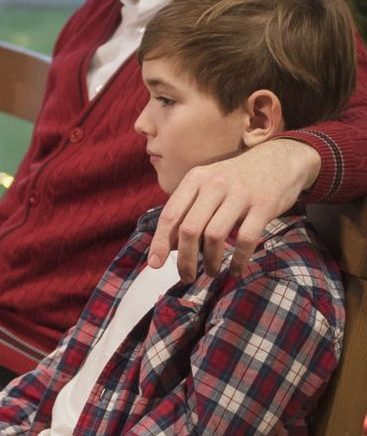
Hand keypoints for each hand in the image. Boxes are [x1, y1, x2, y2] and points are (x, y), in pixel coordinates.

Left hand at [148, 136, 317, 276]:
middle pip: (189, 229)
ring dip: (210, 261)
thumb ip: (189, 210)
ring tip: (210, 272)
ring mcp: (239, 194)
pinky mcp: (263, 205)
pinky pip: (245, 239)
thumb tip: (168, 245)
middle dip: (184, 259)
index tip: (154, 264)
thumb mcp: (208, 185)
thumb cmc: (237, 179)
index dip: (159, 242)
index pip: (170, 214)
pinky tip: (235, 270)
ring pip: (214, 236)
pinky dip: (237, 260)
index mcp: (195, 178)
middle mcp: (214, 184)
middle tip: (187, 277)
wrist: (281, 159)